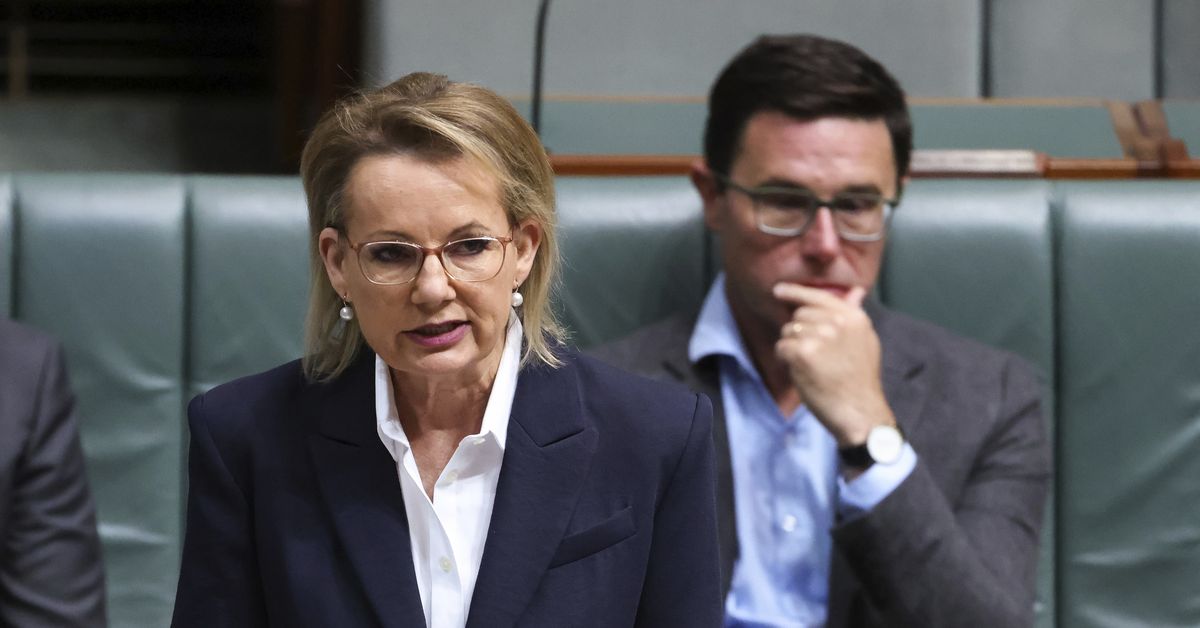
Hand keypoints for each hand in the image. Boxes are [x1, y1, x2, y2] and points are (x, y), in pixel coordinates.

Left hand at [772, 283, 895, 445]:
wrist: (860, 412)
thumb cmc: (860, 379)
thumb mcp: (865, 340)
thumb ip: (854, 314)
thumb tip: (856, 291)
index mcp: (853, 317)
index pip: (819, 296)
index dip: (795, 291)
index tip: (779, 290)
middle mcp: (837, 322)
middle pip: (800, 314)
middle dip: (799, 331)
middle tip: (814, 354)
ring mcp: (820, 337)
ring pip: (788, 331)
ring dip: (792, 347)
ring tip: (812, 365)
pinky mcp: (803, 354)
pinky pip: (781, 347)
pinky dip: (785, 359)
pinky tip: (801, 371)